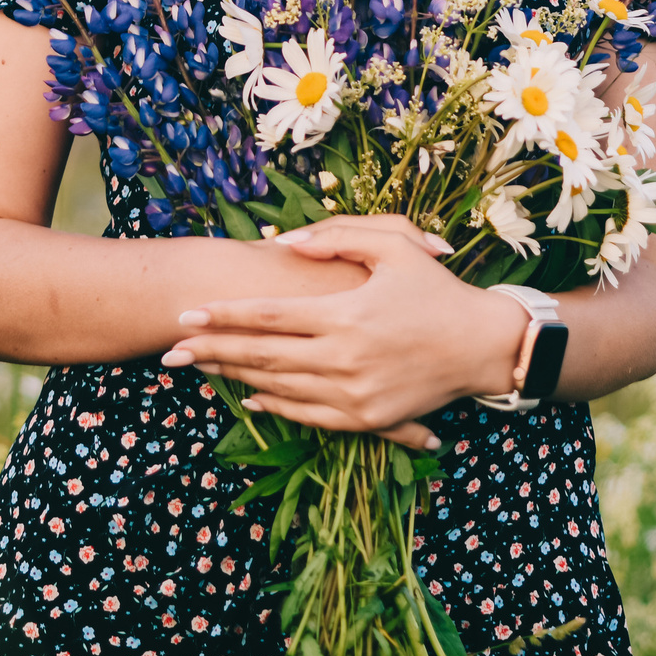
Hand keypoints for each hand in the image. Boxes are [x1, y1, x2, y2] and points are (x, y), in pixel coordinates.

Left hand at [164, 217, 529, 449]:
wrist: (484, 346)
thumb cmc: (437, 289)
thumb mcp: (394, 246)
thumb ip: (337, 236)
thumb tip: (284, 241)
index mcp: (345, 314)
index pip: (267, 317)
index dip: (222, 316)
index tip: (185, 314)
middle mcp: (344, 358)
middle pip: (261, 355)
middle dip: (211, 351)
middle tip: (170, 350)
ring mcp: (354, 394)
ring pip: (279, 387)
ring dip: (235, 377)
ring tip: (198, 369)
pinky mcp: (367, 418)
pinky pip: (308, 416)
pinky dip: (274, 407)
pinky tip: (248, 396)